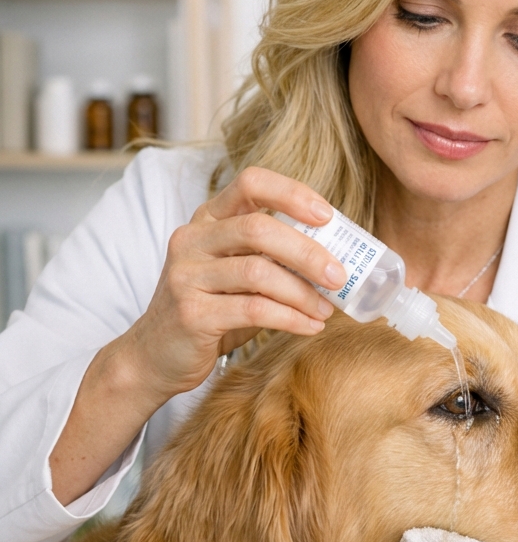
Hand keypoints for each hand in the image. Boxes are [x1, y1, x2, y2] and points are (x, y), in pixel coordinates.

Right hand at [121, 166, 346, 404]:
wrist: (154, 357)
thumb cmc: (209, 311)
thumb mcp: (238, 276)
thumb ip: (274, 260)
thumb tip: (336, 260)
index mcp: (208, 220)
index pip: (250, 183)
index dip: (292, 193)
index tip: (328, 216)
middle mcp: (192, 240)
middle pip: (259, 228)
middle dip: (308, 252)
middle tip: (339, 275)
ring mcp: (187, 275)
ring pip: (258, 271)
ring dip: (302, 292)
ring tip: (327, 309)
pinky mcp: (191, 313)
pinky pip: (253, 309)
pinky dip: (290, 318)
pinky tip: (310, 326)